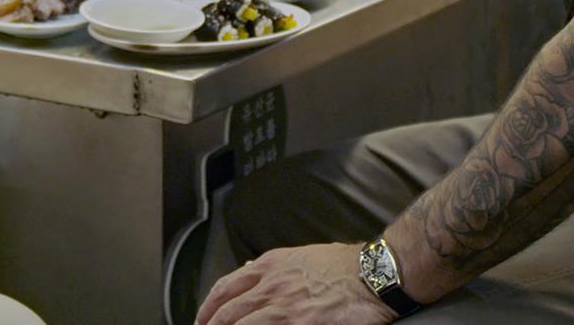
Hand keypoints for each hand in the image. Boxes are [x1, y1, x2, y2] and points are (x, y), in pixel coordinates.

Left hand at [196, 244, 397, 324]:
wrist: (372, 273)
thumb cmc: (342, 265)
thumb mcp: (299, 255)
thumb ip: (271, 266)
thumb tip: (248, 268)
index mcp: (269, 265)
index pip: (225, 287)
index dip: (208, 306)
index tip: (202, 318)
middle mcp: (271, 284)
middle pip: (227, 311)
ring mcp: (284, 306)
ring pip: (240, 324)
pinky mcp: (300, 323)